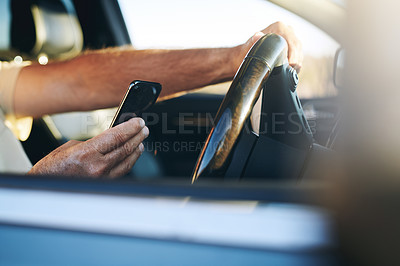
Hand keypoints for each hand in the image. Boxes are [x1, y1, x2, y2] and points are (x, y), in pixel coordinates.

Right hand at [28, 117, 148, 177]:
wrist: (43, 185)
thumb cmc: (53, 166)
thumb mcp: (72, 146)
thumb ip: (96, 142)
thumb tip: (113, 137)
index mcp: (87, 153)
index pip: (117, 136)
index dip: (131, 127)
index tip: (139, 122)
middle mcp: (97, 167)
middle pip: (126, 148)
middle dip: (138, 137)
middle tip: (144, 129)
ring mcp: (102, 178)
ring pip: (127, 162)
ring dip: (136, 149)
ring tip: (141, 141)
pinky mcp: (103, 185)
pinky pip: (121, 171)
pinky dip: (129, 161)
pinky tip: (131, 155)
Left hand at [236, 21, 302, 72]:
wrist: (246, 55)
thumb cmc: (247, 51)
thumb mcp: (249, 46)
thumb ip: (253, 40)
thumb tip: (257, 35)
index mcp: (279, 27)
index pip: (292, 42)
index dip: (293, 55)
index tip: (290, 66)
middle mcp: (287, 30)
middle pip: (297, 47)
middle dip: (296, 61)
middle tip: (292, 72)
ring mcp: (291, 38)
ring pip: (299, 52)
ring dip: (297, 63)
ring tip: (292, 73)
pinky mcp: (292, 46)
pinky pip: (298, 55)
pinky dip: (296, 64)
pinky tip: (292, 72)